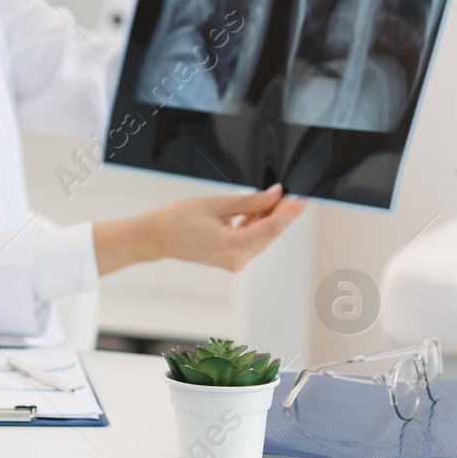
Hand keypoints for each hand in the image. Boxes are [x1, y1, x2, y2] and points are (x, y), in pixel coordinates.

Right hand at [95, 183, 305, 274]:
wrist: (154, 237)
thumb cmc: (178, 219)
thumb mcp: (217, 205)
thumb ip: (250, 202)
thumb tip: (276, 195)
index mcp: (232, 246)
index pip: (271, 228)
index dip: (289, 212)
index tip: (302, 198)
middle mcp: (237, 259)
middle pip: (270, 234)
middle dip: (282, 214)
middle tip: (294, 194)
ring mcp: (234, 262)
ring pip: (262, 238)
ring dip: (269, 219)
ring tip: (277, 199)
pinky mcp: (230, 260)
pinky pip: (250, 241)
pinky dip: (255, 226)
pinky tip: (258, 211)